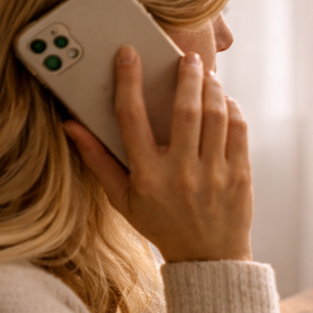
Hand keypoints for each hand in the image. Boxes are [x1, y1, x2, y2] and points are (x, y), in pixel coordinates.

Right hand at [64, 46, 252, 262]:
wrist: (208, 258)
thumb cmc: (162, 225)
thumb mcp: (123, 200)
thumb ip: (98, 161)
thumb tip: (71, 125)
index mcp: (147, 176)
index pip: (132, 118)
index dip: (128, 81)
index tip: (129, 54)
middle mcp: (181, 173)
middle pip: (185, 111)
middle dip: (186, 77)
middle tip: (188, 58)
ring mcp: (214, 175)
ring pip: (216, 117)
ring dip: (212, 89)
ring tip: (207, 76)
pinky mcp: (240, 177)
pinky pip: (238, 132)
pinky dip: (232, 110)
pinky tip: (225, 102)